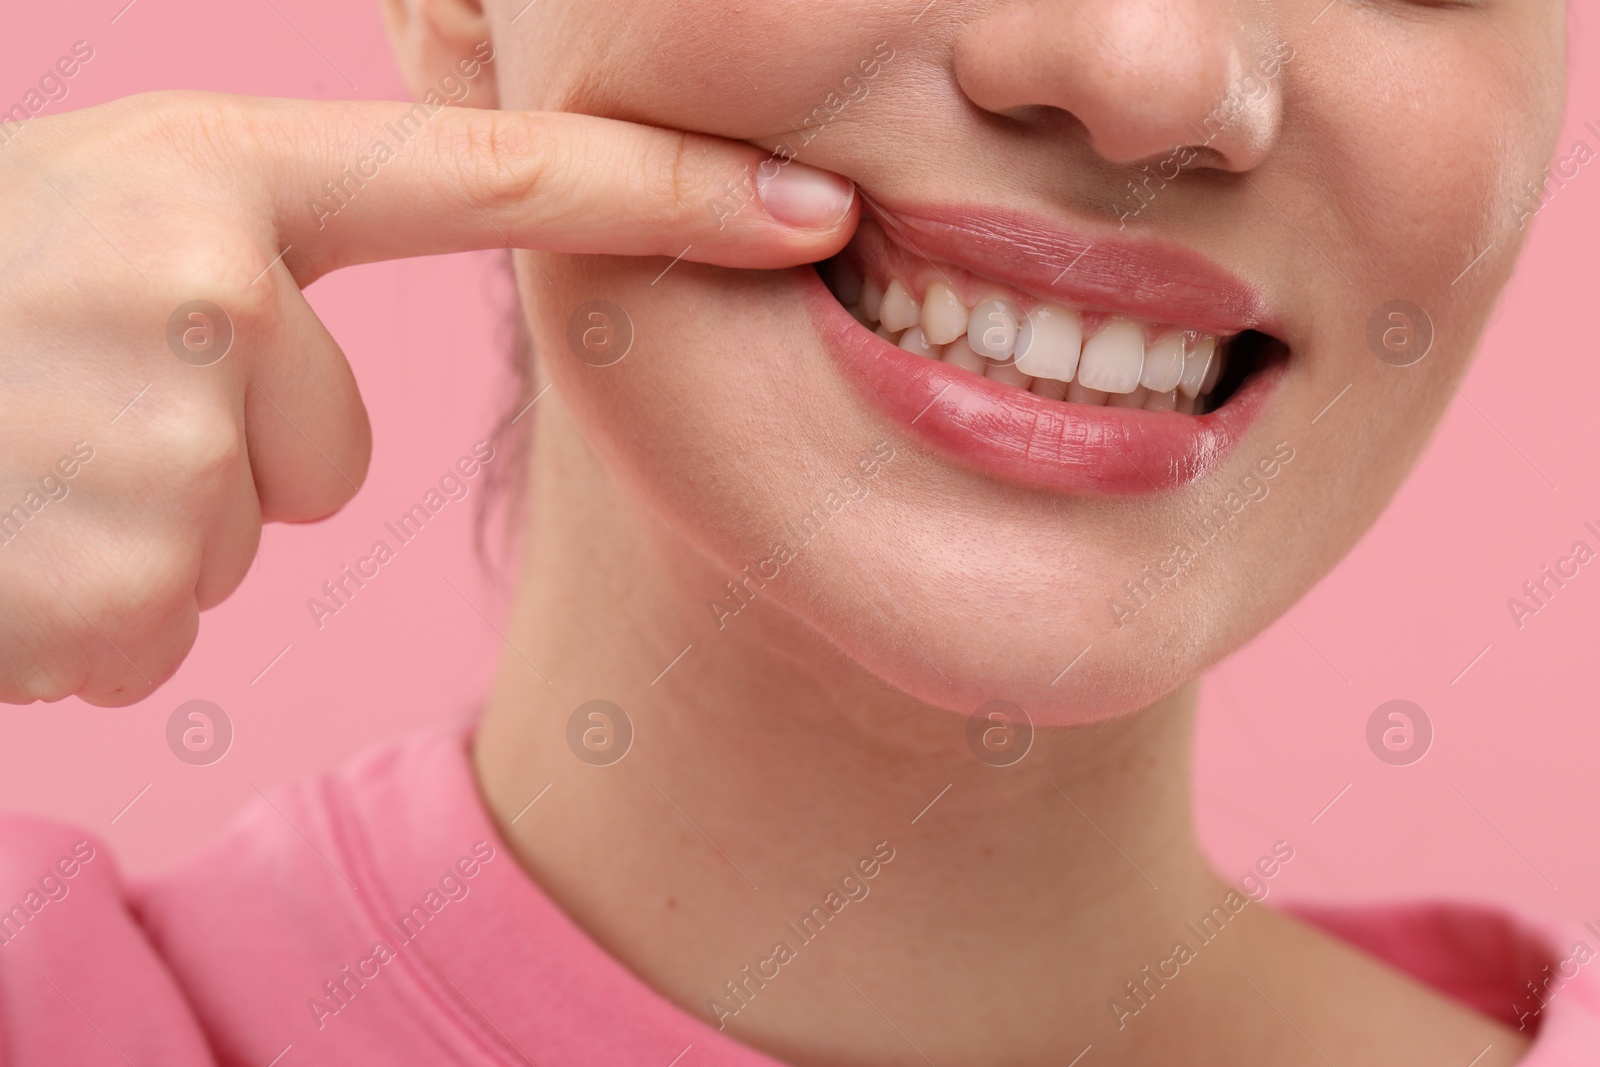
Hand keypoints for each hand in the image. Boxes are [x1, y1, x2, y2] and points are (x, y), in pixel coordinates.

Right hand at [0, 90, 856, 705]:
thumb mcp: (93, 221)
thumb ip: (250, 257)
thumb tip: (310, 376)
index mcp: (213, 175)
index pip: (498, 180)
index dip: (672, 187)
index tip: (811, 205)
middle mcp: (209, 284)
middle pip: (336, 434)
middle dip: (219, 443)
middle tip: (56, 400)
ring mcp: (164, 434)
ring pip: (248, 530)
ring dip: (138, 519)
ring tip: (9, 459)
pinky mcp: (121, 573)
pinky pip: (174, 618)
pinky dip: (84, 600)